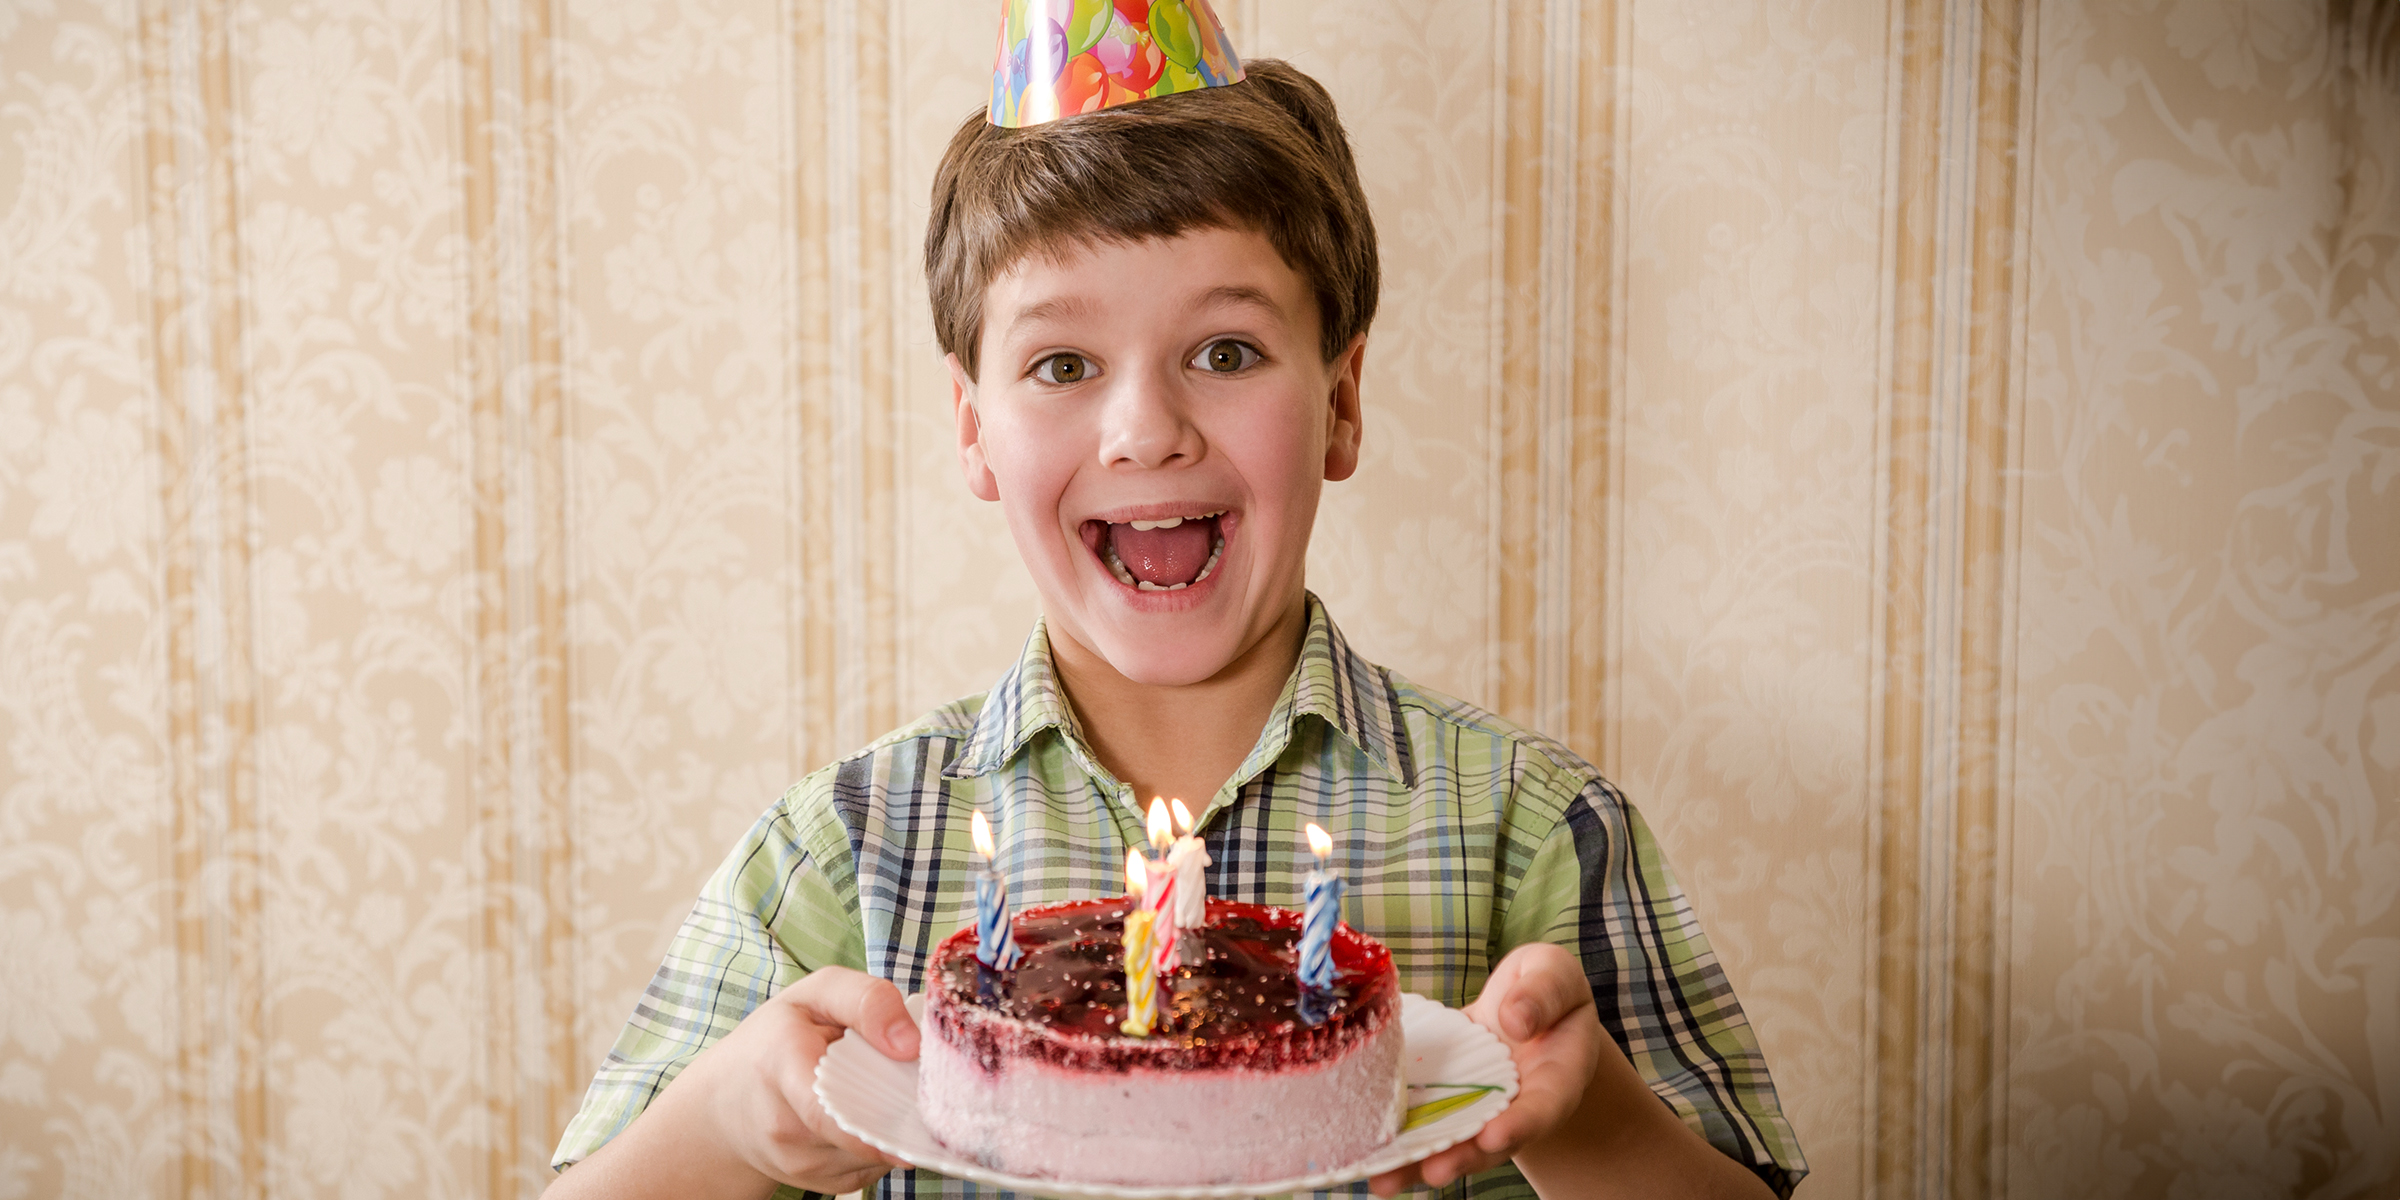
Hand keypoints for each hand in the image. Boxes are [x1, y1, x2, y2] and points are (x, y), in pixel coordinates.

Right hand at [696, 966, 920, 1190]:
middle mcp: (785, 1126)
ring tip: (878, 1092)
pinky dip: (881, 1144)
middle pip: (866, 1130)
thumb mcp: (815, 995)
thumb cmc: (774, 1039)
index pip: (828, 1109)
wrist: (725, 1101)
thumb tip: (911, 1044)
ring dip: (892, 1126)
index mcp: (781, 1066)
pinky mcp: (820, 1183)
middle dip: (899, 1109)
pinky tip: (866, 1117)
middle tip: (907, 1079)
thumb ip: (866, 1001)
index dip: (878, 1115)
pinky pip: (872, 1167)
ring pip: (876, 1152)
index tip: (917, 1106)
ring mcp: (800, 1163)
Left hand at [1368, 942, 1599, 1195]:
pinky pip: (1424, 1120)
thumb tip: (1514, 1020)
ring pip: (1453, 1140)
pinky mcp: (1445, 1100)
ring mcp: (1480, 1107)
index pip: (1544, 1107)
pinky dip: (1399, 1140)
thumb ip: (1544, 993)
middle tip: (1434, 1171)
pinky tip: (1366, 1156)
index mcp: (1558, 1076)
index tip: (1494, 1136)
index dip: (1521, 1124)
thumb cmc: (1546, 985)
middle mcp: (1519, 1105)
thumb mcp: (1555, 974)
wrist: (1524, 1003)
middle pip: (1493, 1140)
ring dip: (1419, 1161)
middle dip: (1462, 1156)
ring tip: (1384, 1180)